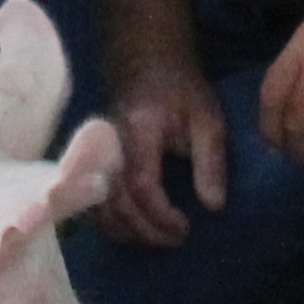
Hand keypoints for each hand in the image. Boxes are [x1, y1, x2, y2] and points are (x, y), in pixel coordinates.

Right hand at [92, 56, 229, 246]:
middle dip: (146, 230)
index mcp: (138, 130)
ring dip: (126, 232)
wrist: (145, 63)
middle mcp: (109, 145)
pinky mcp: (90, 160)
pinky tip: (132, 231)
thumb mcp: (208, 118)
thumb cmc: (180, 90)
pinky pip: (91, 201)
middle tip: (176, 240)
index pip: (142, 185)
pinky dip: (109, 223)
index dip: (161, 215)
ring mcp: (95, 153)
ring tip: (156, 239)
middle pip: (117, 201)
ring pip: (99, 206)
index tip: (186, 227)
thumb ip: (211, 161)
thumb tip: (213, 206)